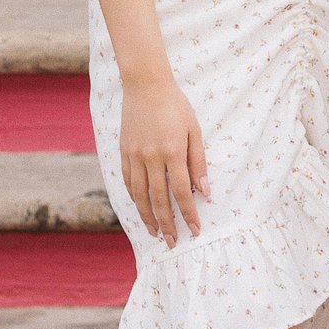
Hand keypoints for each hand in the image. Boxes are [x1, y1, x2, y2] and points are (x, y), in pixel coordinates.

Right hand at [117, 76, 207, 246]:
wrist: (145, 86)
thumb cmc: (176, 107)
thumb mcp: (194, 130)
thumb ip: (198, 162)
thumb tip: (204, 191)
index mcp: (173, 151)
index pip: (182, 192)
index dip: (189, 213)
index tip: (195, 230)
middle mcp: (152, 157)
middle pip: (159, 199)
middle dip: (167, 224)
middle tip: (173, 242)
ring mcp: (134, 156)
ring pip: (140, 195)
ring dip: (148, 217)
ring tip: (156, 233)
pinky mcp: (123, 152)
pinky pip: (129, 182)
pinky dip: (134, 198)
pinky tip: (141, 208)